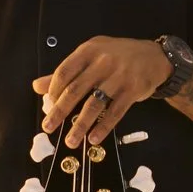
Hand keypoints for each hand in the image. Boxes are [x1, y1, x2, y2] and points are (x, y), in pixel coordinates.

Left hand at [34, 35, 171, 145]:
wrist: (155, 57)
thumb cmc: (119, 56)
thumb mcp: (92, 56)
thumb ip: (67, 71)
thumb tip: (37, 86)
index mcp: (89, 51)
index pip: (64, 72)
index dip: (53, 90)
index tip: (47, 105)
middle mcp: (103, 62)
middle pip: (75, 90)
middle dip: (59, 111)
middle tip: (48, 127)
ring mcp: (119, 76)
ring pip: (94, 105)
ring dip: (80, 126)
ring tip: (71, 141)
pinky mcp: (133, 90)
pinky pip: (115, 112)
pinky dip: (103, 127)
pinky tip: (94, 138)